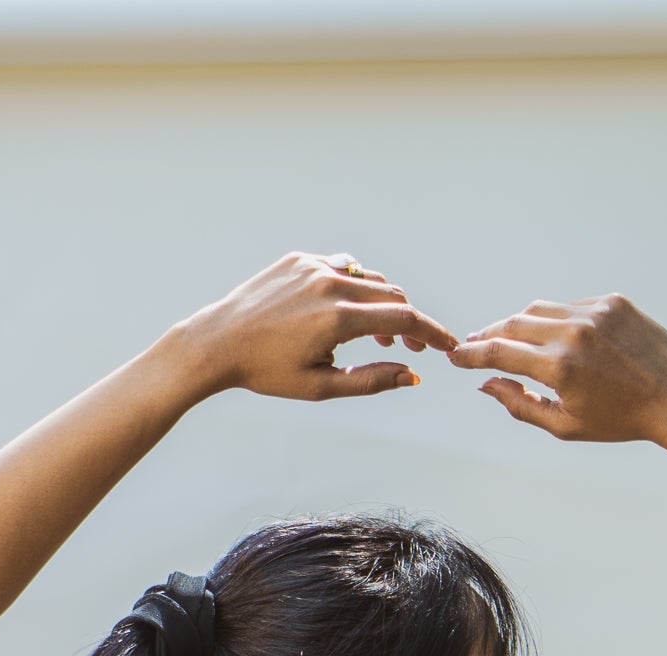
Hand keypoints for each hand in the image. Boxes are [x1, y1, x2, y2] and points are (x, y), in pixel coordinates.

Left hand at [177, 250, 457, 401]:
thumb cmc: (267, 372)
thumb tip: (414, 375)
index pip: (405, 318)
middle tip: (412, 348)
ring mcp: (315, 266)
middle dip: (410, 321)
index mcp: (338, 318)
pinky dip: (355, 288)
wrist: (218, 342)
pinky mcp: (300, 258)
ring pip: (369, 279)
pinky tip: (348, 311)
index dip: (432, 333)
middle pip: (392, 295)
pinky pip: (342, 267)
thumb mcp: (323, 386)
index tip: (448, 346)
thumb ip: (372, 380)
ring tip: (378, 335)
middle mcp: (330, 284)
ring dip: (383, 305)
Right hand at [447, 293, 666, 448]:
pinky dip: (557, 321)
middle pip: (513, 325)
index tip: (455, 357)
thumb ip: (521, 404)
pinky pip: (571, 307)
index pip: (498, 353)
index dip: (470, 355)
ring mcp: (594, 312)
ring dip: (519, 325)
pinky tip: (557, 338)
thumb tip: (488, 384)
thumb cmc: (621, 420)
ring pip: (540, 310)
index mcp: (559, 367)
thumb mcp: (565, 424)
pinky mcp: (612, 302)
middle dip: (489, 335)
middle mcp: (574, 333)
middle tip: (474, 345)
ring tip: (509, 338)